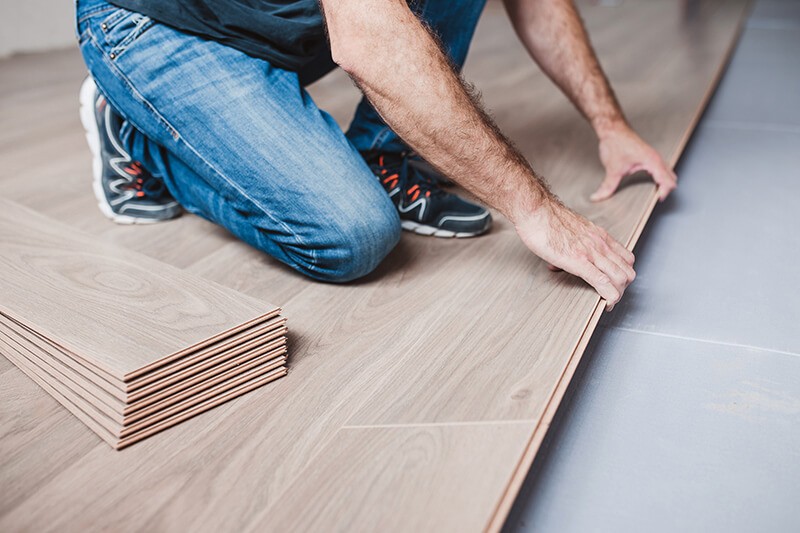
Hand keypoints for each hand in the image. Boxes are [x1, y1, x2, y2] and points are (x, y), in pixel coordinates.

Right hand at [515, 197, 635, 309]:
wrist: (536, 211)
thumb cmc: (547, 219)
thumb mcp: (571, 230)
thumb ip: (574, 244)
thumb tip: (564, 259)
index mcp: (599, 236)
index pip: (626, 259)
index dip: (623, 275)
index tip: (614, 284)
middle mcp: (600, 244)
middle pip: (628, 271)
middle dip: (623, 288)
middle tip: (611, 295)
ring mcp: (591, 253)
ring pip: (621, 278)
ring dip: (617, 295)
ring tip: (607, 301)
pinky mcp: (579, 261)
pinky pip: (602, 282)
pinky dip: (609, 297)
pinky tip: (605, 303)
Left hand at [593, 123, 676, 201]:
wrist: (613, 129)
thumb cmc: (616, 142)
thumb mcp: (612, 169)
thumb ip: (607, 186)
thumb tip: (599, 197)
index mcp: (652, 161)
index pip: (667, 181)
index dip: (664, 192)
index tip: (657, 200)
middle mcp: (656, 158)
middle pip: (671, 178)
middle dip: (666, 189)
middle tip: (655, 199)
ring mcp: (653, 157)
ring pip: (668, 173)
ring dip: (664, 183)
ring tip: (653, 193)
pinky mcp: (648, 156)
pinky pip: (661, 169)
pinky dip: (660, 177)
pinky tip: (649, 183)